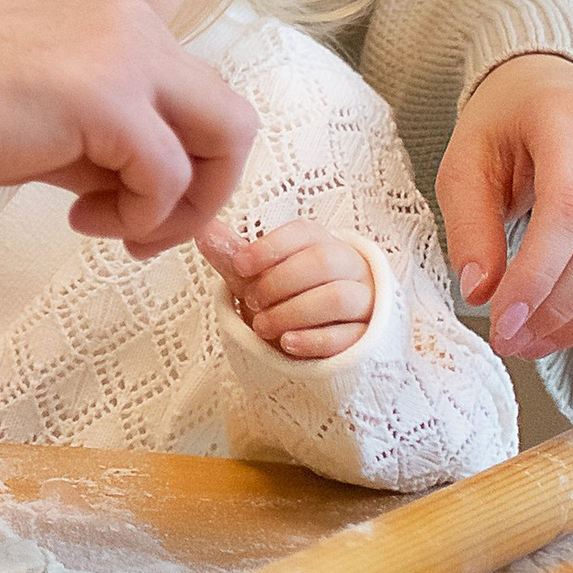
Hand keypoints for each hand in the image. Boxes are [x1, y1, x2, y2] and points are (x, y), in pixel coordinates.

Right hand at [0, 0, 256, 252]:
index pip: (187, 91)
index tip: (126, 200)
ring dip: (183, 205)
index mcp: (106, 9)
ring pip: (223, 138)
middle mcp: (127, 17)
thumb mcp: (34, 109)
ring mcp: (124, 52)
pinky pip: (168, 176)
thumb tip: (133, 185)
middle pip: (225, 114)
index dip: (174, 160)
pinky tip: (84, 218)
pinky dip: (143, 214)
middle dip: (202, 187)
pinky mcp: (108, 98)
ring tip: (119, 230)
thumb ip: (95, 134)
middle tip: (147, 228)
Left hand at [200, 218, 374, 360]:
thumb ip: (234, 255)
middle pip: (322, 262)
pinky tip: (286, 343)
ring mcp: (363, 301)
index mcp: (320, 243)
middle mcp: (348, 267)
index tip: (240, 265)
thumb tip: (203, 228)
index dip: (270, 247)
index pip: (303, 232)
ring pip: (338, 298)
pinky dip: (314, 339)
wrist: (317, 338)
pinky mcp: (368, 337)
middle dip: (279, 283)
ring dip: (293, 312)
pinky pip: (348, 336)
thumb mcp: (258, 277)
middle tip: (251, 302)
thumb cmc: (286, 298)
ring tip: (262, 327)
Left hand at [436, 50, 572, 359]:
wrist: (544, 91)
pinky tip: (553, 325)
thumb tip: (479, 290)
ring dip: (569, 318)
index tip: (504, 318)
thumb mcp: (466, 160)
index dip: (537, 273)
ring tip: (526, 340)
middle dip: (550, 308)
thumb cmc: (504, 121)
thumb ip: (471, 222)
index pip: (565, 209)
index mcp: (564, 127)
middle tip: (508, 340)